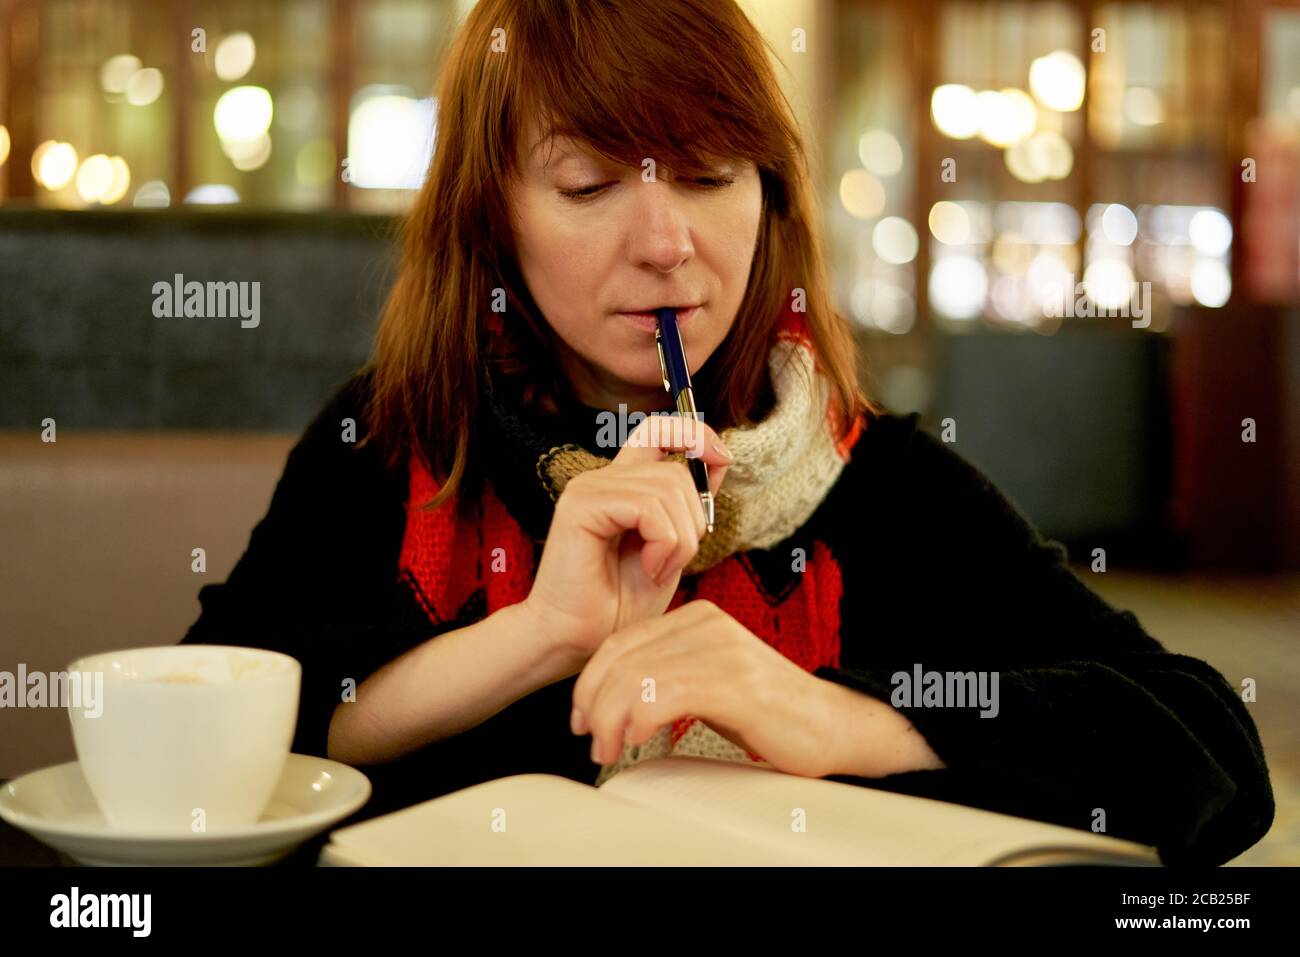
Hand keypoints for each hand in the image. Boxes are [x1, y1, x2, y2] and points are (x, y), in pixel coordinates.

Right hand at [521, 415, 731, 661]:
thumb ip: (688, 506)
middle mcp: (603, 479)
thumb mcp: (671, 549)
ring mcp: (589, 488)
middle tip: (672, 562)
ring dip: (679, 540)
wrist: (575, 641)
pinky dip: (664, 543)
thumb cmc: (618, 605)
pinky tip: (649, 569)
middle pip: (677, 470)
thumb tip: (718, 462)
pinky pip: (648, 507)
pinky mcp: (581, 506)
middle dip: (693, 520)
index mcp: (621, 485)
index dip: (694, 433)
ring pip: (668, 488)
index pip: (659, 429)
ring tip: (657, 570)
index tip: (721, 459)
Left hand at [569, 600, 843, 778]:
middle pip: (622, 657)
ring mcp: (721, 650)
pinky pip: (663, 694)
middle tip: (590, 739)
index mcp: (697, 617)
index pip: (621, 640)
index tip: (581, 716)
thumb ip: (669, 674)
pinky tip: (635, 739)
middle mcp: (707, 624)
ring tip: (609, 748)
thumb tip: (614, 698)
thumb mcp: (708, 680)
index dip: (590, 681)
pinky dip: (637, 720)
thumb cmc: (770, 711)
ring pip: (636, 677)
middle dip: (593, 704)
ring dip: (610, 720)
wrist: (831, 725)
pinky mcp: (734, 681)